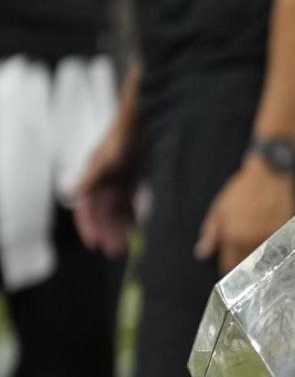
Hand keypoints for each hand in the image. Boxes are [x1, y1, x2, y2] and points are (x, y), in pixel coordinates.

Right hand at [72, 122, 140, 258]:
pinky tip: (139, 231)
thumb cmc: (120, 138)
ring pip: (117, 213)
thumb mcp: (106, 157)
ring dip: (120, 229)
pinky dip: (133, 218)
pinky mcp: (131, 182)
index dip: (88, 227)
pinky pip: (130, 205)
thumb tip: (72, 193)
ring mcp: (116, 184)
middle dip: (107, 233)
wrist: (139, 124)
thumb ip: (91, 176)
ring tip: (126, 247)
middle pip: (103, 215)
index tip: (94, 244)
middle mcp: (102, 185)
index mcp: (91, 180)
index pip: (86, 209)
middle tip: (114, 253)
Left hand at [196, 155, 294, 274]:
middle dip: (242, 265)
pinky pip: (276, 249)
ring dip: (258, 258)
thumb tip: (202, 254)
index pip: (229, 266)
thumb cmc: (241, 190)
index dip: (226, 269)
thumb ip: (209, 234)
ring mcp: (271, 239)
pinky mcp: (285, 234)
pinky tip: (268, 240)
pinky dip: (271, 249)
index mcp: (233, 238)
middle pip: (247, 266)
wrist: (269, 175)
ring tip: (255, 248)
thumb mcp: (218, 210)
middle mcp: (253, 242)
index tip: (227, 267)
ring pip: (263, 259)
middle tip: (241, 256)